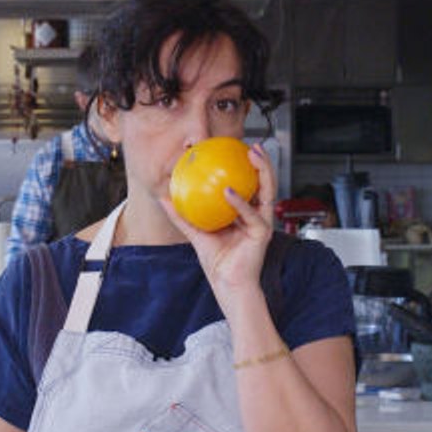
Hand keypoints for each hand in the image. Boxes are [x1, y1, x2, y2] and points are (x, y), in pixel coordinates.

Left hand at [160, 142, 276, 314]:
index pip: (250, 186)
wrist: (228, 285)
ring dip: (263, 172)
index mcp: (247, 214)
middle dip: (262, 163)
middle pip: (265, 184)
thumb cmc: (218, 262)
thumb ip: (182, 216)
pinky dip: (240, 202)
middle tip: (252, 146)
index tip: (237, 149)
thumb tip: (163, 197)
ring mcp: (263, 223)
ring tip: (252, 156)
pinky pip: (251, 214)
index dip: (248, 167)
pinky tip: (228, 191)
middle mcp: (258, 216)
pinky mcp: (262, 234)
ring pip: (268, 192)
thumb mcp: (196, 234)